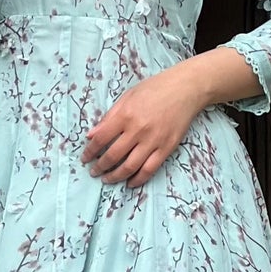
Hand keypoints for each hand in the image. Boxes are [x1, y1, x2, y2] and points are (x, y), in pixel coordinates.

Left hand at [81, 64, 202, 186]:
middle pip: (113, 156)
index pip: (101, 139)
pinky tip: (129, 183)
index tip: (85, 158)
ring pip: (130, 167)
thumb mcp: (127, 97)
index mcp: (126, 115)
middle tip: (94, 172)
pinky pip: (150, 169)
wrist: (186, 89)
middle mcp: (138, 130)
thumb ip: (109, 117)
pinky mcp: (167, 148)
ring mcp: (154, 141)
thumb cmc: (155, 89)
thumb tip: (91, 135)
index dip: (90, 152)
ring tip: (107, 179)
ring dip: (115, 176)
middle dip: (100, 167)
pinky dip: (138, 179)